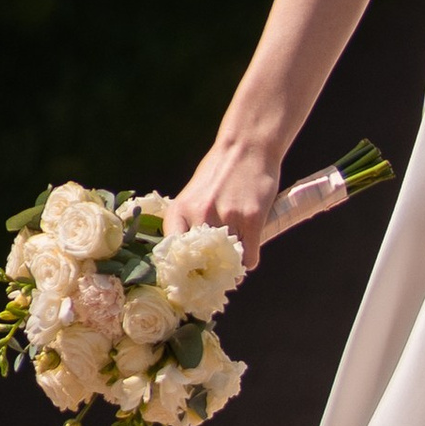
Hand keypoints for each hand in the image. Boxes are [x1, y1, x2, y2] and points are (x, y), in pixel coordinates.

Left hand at [169, 136, 283, 271]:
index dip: (180, 274)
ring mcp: (227, 218)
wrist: (247, 146)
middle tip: (214, 275)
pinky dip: (248, 261)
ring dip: (231, 267)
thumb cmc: (220, 171)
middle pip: (201, 265)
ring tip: (234, 261)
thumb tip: (189, 258)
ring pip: (228, 263)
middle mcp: (199, 216)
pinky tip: (248, 254)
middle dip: (207, 274)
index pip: (172, 256)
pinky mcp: (252, 219)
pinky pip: (249, 258)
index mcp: (179, 211)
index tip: (188, 279)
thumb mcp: (193, 196)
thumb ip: (189, 223)